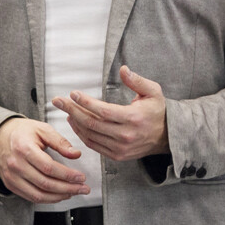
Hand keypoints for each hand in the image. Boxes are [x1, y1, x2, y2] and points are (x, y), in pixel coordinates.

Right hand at [0, 118, 88, 203]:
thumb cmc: (23, 132)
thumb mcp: (42, 129)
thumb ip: (60, 142)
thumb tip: (76, 154)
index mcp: (24, 148)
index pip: (49, 167)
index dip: (67, 175)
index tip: (82, 177)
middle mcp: (16, 165)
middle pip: (45, 183)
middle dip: (68, 188)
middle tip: (84, 188)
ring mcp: (11, 177)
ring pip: (38, 195)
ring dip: (59, 197)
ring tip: (74, 193)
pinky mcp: (10, 184)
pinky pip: (31, 197)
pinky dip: (47, 199)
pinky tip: (59, 195)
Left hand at [51, 66, 168, 161]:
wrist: (167, 136)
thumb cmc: (158, 111)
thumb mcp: (153, 92)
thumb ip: (137, 81)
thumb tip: (123, 69)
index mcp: (134, 118)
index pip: (103, 111)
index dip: (86, 102)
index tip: (73, 93)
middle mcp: (126, 135)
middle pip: (92, 123)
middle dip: (72, 110)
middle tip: (58, 101)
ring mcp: (120, 148)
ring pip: (90, 135)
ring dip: (74, 122)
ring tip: (65, 110)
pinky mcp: (117, 155)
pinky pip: (94, 145)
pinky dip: (81, 134)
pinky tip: (75, 123)